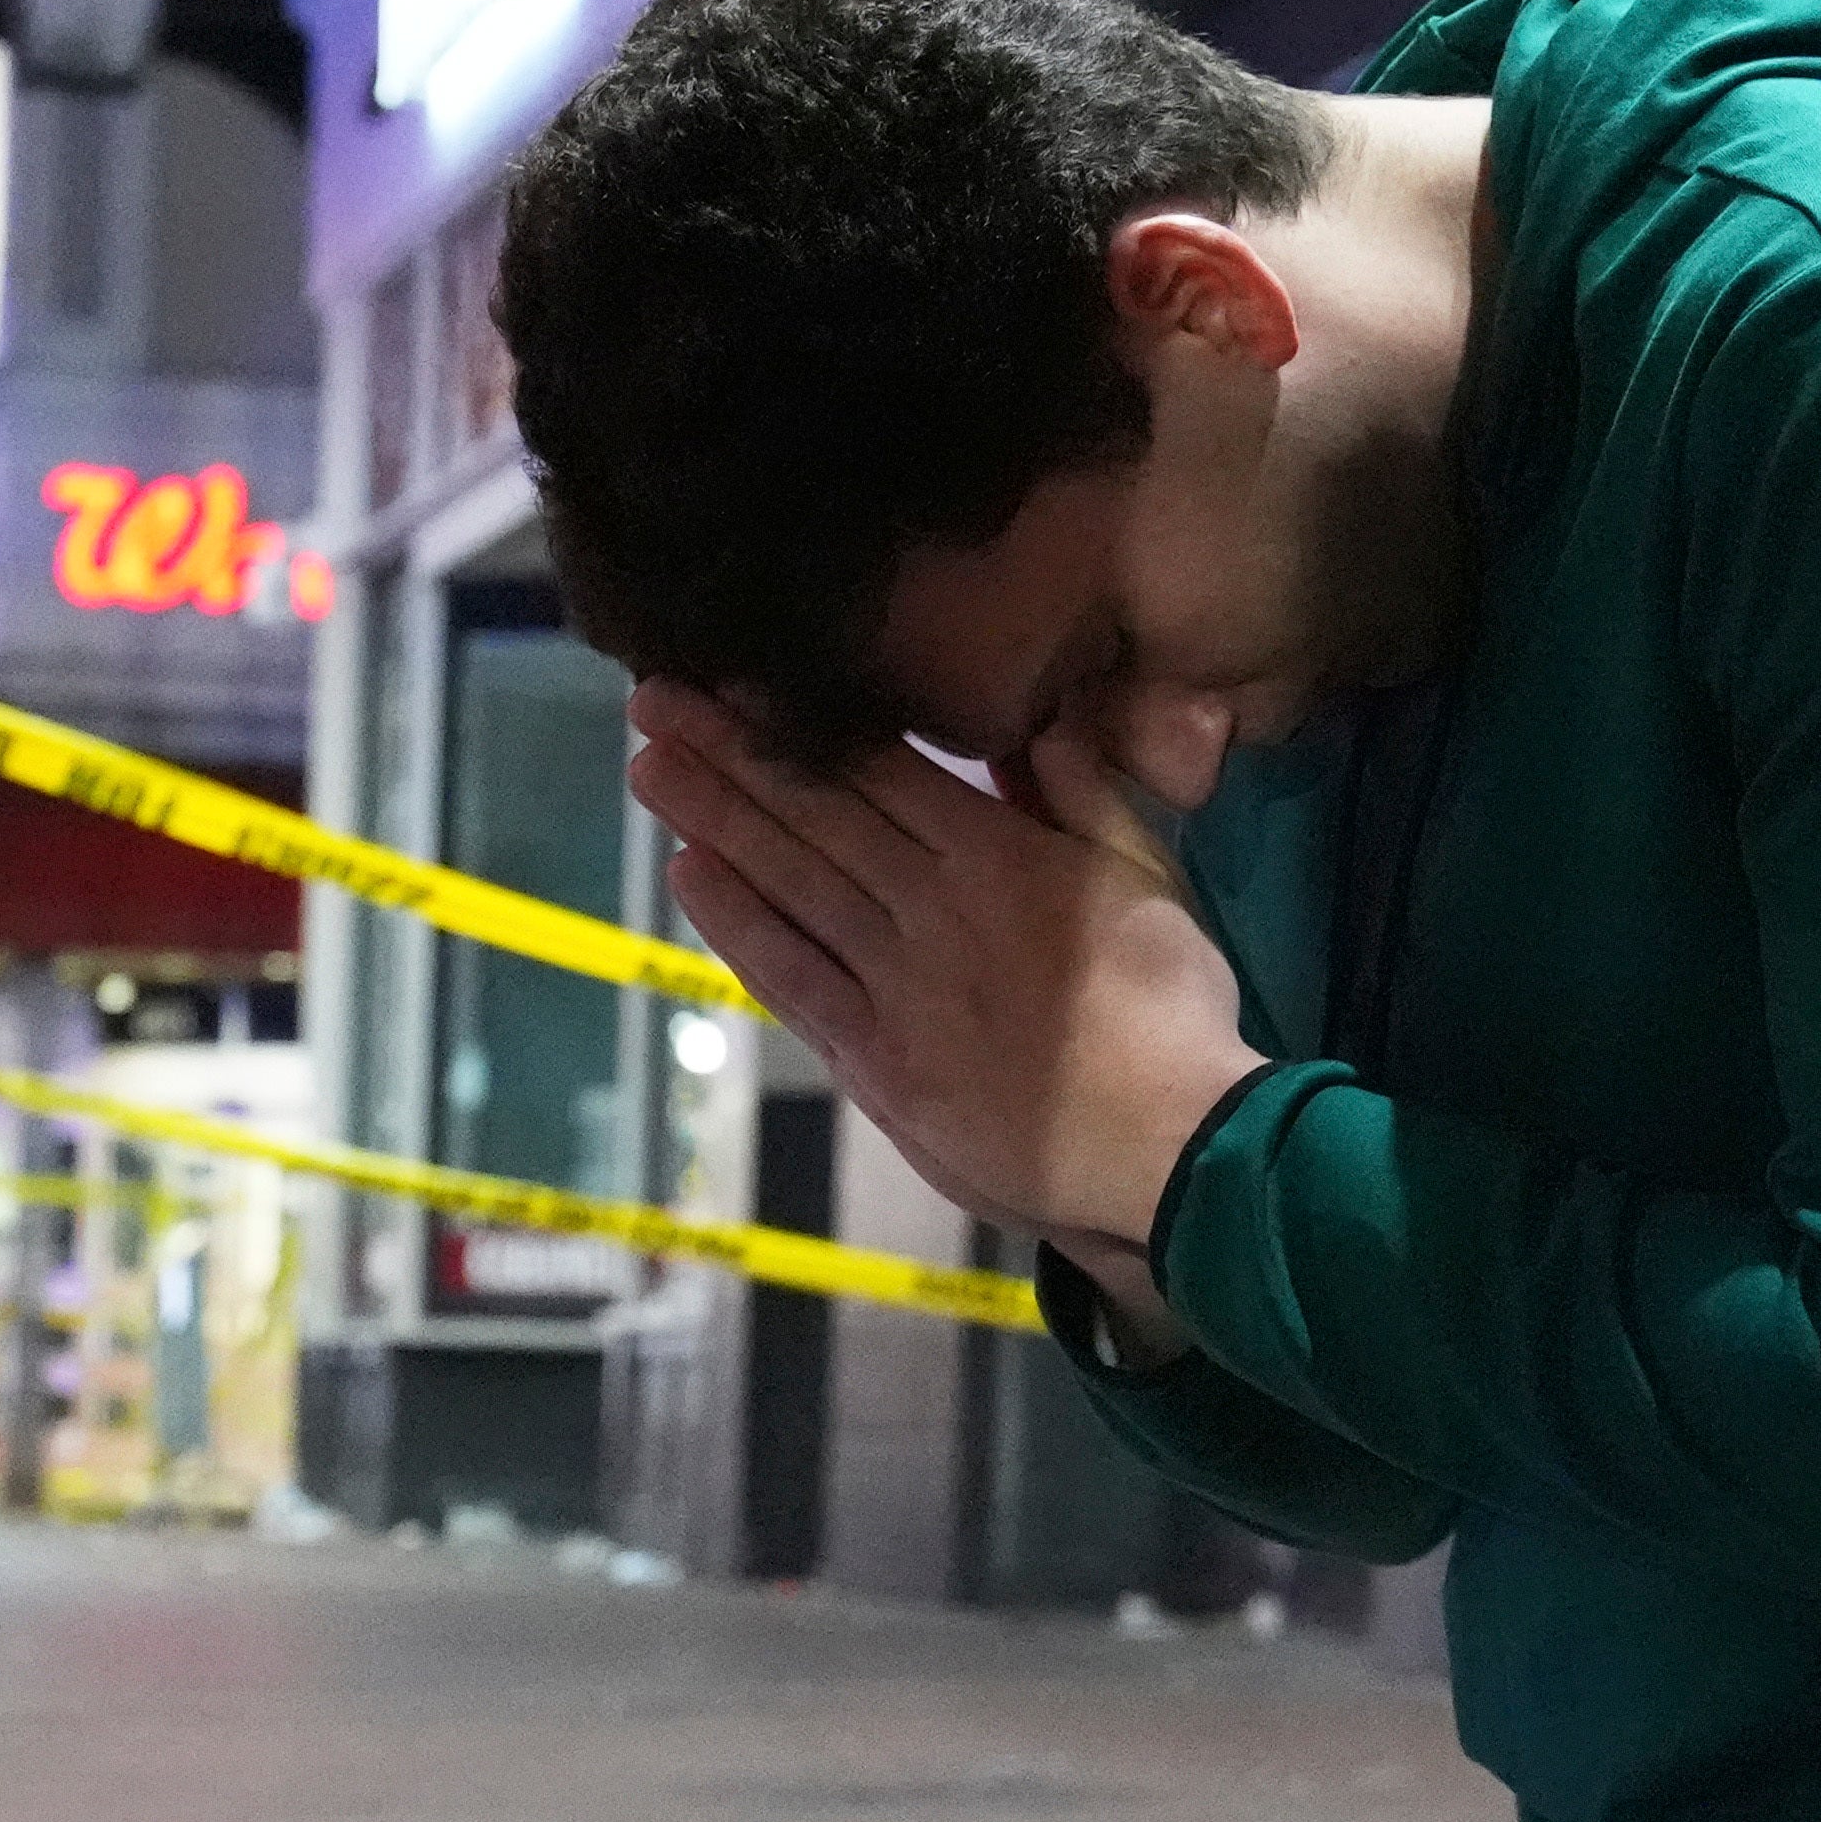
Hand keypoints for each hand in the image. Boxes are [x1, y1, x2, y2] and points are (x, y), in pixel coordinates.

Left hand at [629, 686, 1262, 1260]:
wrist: (1168, 1144)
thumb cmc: (1174, 1008)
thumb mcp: (1148, 875)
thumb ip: (1084, 793)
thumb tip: (1035, 720)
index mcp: (998, 855)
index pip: (877, 770)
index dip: (797, 720)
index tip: (735, 677)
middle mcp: (930, 907)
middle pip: (814, 815)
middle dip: (727, 752)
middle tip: (653, 700)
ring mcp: (895, 985)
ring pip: (790, 885)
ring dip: (712, 822)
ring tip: (646, 768)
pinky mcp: (876, 1061)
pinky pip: (793, 980)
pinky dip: (738, 928)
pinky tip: (691, 879)